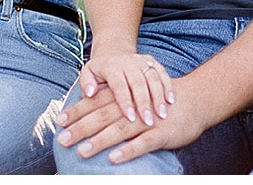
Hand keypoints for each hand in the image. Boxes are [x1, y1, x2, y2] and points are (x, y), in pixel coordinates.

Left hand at [55, 72, 207, 163]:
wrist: (193, 99)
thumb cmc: (156, 100)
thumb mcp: (133, 93)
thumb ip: (112, 99)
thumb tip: (88, 103)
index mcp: (123, 93)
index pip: (96, 101)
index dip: (76, 110)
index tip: (58, 121)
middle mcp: (132, 104)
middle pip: (103, 115)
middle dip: (81, 127)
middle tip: (62, 139)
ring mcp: (147, 118)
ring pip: (121, 129)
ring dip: (100, 140)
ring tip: (82, 151)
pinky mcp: (161, 132)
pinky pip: (143, 142)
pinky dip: (128, 150)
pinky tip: (114, 158)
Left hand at [78, 52, 173, 126]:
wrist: (113, 51)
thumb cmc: (99, 72)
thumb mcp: (87, 74)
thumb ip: (86, 83)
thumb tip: (90, 93)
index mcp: (111, 66)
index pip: (119, 84)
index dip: (125, 100)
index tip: (130, 117)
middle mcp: (128, 61)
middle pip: (138, 82)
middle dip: (144, 102)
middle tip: (148, 121)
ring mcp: (142, 61)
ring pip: (153, 77)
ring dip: (158, 96)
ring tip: (162, 114)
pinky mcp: (153, 62)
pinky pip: (162, 73)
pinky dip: (168, 86)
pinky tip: (171, 101)